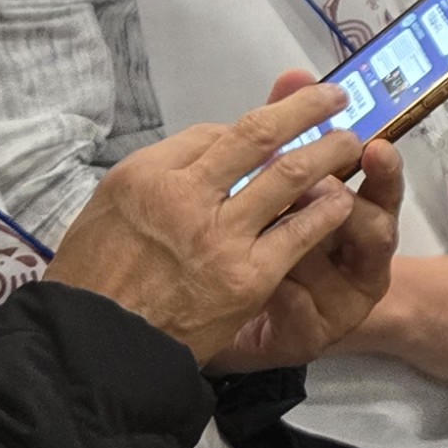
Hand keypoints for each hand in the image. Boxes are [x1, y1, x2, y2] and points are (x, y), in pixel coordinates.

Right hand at [46, 69, 400, 368]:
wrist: (99, 349)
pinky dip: (326, 209)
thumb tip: (212, 151)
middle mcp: (185, 194)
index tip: (277, 127)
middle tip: (333, 98)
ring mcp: (220, 234)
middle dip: (303, 109)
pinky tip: (342, 199)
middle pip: (257, 135)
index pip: (214, 134)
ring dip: (328, 151)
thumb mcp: (109, 210)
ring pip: (289, 175)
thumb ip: (162, 179)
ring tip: (349, 142)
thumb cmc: (97, 281)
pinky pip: (299, 231)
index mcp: (147, 174)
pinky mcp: (247, 275)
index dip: (251, 129)